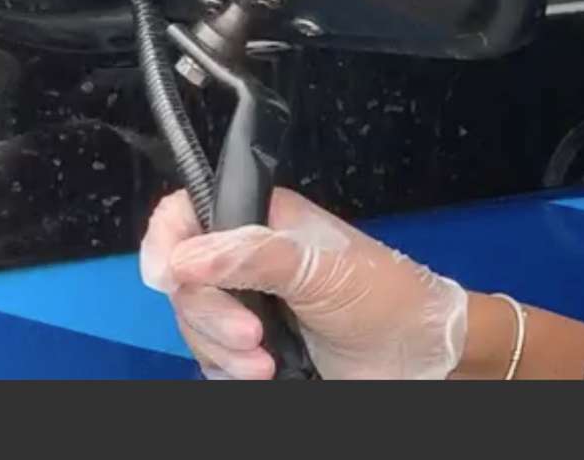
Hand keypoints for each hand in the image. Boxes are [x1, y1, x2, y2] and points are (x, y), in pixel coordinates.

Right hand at [139, 186, 470, 379]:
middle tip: (252, 334)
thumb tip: (187, 255)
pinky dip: (226, 370)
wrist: (415, 354)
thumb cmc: (385, 296)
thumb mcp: (323, 269)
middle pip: (184, 279)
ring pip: (193, 324)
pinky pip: (209, 358)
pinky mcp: (250, 346)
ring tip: (266, 362)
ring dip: (221, 349)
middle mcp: (248, 258)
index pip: (192, 211)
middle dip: (210, 314)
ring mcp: (246, 304)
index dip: (169, 239)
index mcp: (265, 220)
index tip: (168, 275)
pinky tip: (264, 373)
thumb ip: (255, 255)